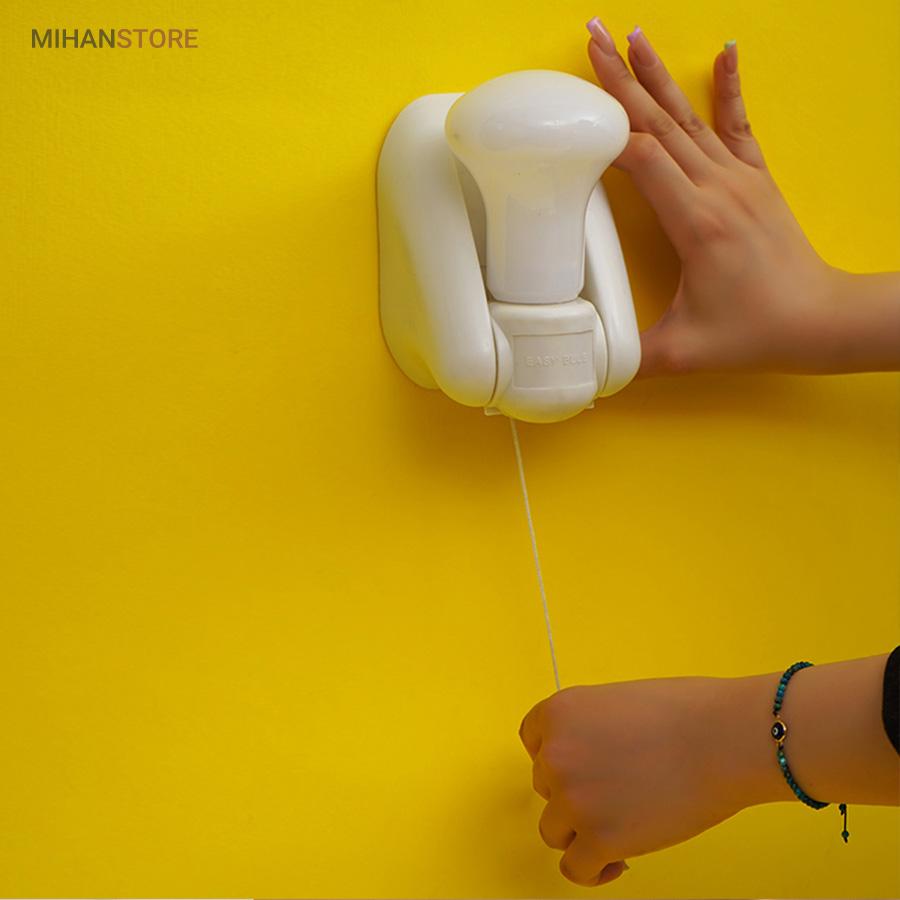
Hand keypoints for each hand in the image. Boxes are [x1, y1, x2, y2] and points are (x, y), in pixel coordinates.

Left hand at [519, 678, 755, 885]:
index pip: (533, 742)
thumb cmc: (685, 713)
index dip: (559, 757)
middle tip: (619, 792)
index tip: (584, 768)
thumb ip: (588, 728)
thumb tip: (586, 761)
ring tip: (621, 826)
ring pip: (554, 830)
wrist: (724, 738)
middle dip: (576, 792)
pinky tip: (618, 860)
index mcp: (559, 712)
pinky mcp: (599, 839)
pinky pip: (575, 869)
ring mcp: (574, 798)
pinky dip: (594, 869)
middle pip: (546, 786)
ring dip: (581, 832)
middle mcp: (555, 753)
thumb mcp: (616, 702)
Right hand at [586, 20, 899, 375]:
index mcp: (696, 222)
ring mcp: (740, 179)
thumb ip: (630, 358)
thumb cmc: (757, 331)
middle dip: (620, 80)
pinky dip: (729, 87)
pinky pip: (738, 125)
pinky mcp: (756, 181)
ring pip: (689, 116)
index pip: (642, 160)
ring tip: (630, 36)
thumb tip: (587, 364)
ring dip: (657, 75)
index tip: (572, 114)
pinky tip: (725, 52)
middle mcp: (718, 188)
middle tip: (591, 40)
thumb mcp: (685, 352)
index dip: (604, 134)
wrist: (821, 319)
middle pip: (659, 122)